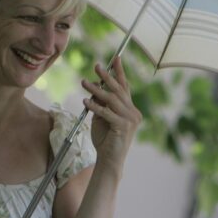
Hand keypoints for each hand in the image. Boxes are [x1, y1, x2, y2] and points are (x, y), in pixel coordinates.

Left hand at [81, 57, 141, 173]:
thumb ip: (101, 104)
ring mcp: (130, 120)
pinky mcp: (123, 127)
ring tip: (84, 82)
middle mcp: (133, 113)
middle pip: (119, 90)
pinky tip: (85, 101)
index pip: (125, 87)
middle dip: (107, 77)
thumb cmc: (105, 139)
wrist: (109, 160)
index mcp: (130, 109)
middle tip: (97, 66)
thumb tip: (94, 88)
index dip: (119, 72)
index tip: (115, 58)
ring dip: (96, 90)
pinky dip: (95, 106)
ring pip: (112, 100)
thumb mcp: (102, 118)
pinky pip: (106, 113)